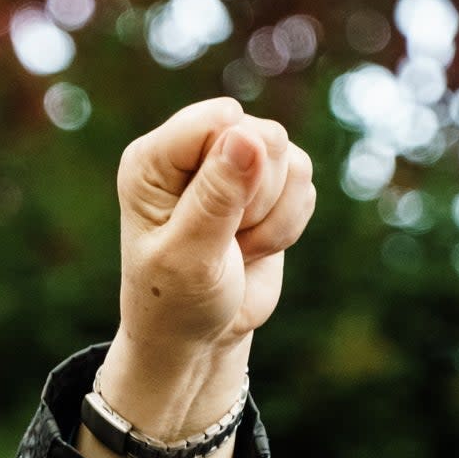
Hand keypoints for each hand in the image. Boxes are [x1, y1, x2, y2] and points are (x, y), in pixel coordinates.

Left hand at [80, 98, 314, 457]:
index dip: (236, 167)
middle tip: (224, 239)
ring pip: (292, 160)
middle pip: (263, 134)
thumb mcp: (189, 255)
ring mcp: (230, 163)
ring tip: (234, 247)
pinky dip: (288, 225)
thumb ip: (216, 197)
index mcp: (151, 160)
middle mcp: (190, 152)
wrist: (196, 337)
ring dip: (273, 217)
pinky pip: (306, 183)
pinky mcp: (265, 183)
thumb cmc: (175, 301)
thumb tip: (247, 134)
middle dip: (258, 197)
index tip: (212, 218)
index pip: (219, 121)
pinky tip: (253, 248)